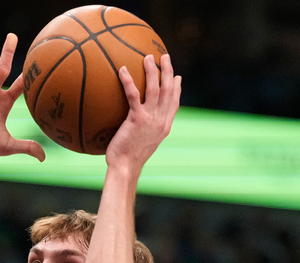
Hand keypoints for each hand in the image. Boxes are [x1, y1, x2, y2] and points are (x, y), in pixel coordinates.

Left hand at [106, 53, 181, 171]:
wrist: (126, 168)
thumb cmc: (128, 160)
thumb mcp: (141, 144)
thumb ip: (143, 132)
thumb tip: (134, 127)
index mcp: (164, 127)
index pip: (174, 104)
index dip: (177, 89)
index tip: (177, 77)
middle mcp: (161, 121)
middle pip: (169, 91)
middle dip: (168, 72)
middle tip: (164, 57)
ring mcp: (151, 119)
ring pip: (155, 89)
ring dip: (153, 71)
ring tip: (148, 57)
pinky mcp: (137, 119)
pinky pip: (133, 95)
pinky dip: (128, 81)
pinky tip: (122, 70)